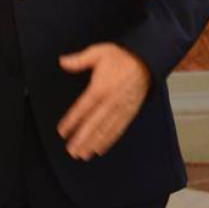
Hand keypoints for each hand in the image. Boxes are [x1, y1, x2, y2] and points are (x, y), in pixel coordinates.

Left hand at [57, 43, 150, 160]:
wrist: (146, 60)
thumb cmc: (120, 56)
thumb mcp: (98, 52)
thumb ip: (79, 60)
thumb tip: (62, 61)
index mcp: (100, 87)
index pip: (83, 108)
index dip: (72, 121)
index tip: (62, 132)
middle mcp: (111, 102)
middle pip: (94, 124)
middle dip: (82, 139)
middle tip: (71, 151)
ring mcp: (121, 109)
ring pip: (106, 130)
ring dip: (94, 143)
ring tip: (83, 154)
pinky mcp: (130, 112)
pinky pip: (118, 129)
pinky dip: (109, 140)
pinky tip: (100, 149)